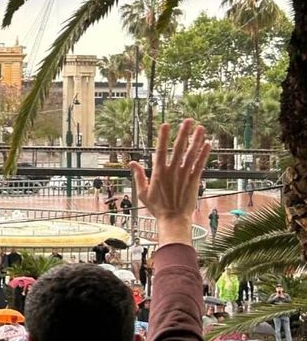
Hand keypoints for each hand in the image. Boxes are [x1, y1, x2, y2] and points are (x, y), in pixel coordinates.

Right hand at [128, 119, 209, 246]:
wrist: (173, 219)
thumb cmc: (157, 207)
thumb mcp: (142, 192)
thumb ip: (138, 176)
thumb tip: (131, 163)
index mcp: (159, 173)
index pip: (161, 151)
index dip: (164, 137)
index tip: (166, 125)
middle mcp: (173, 171)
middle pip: (178, 148)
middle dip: (183, 133)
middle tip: (187, 120)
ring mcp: (185, 175)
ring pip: (191, 154)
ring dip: (196, 140)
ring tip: (201, 128)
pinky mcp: (194, 180)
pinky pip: (200, 164)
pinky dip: (204, 154)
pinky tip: (208, 144)